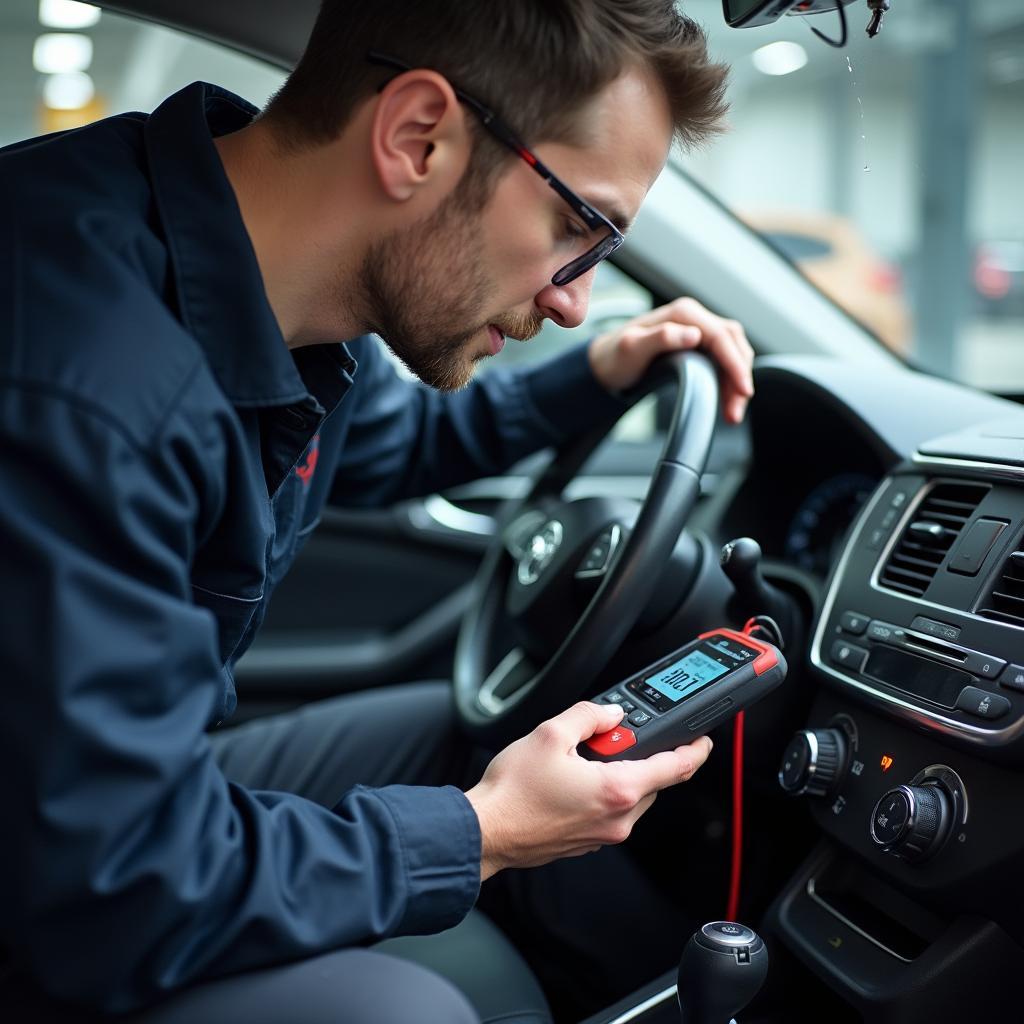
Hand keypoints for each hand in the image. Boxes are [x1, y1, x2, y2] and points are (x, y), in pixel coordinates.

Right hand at [464, 701, 712, 880]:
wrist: (487, 831)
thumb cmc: (514, 792)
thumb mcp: (550, 733)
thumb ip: (588, 715)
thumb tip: (610, 713)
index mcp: (618, 789)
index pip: (675, 768)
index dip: (695, 750)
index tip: (703, 739)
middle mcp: (618, 818)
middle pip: (652, 782)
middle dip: (642, 755)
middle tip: (615, 736)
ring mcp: (603, 834)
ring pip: (630, 797)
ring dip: (620, 775)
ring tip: (583, 757)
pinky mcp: (586, 842)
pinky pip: (608, 812)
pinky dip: (602, 792)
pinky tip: (573, 779)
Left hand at [588, 297, 754, 423]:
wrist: (606, 362)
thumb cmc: (616, 356)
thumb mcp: (632, 348)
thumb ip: (661, 338)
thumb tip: (694, 335)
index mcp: (683, 314)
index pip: (721, 336)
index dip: (735, 364)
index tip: (742, 390)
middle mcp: (694, 318)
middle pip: (733, 343)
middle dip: (740, 377)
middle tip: (736, 410)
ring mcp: (698, 330)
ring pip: (733, 352)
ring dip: (737, 381)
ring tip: (732, 412)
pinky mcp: (700, 344)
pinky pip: (724, 359)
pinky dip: (730, 379)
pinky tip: (727, 399)